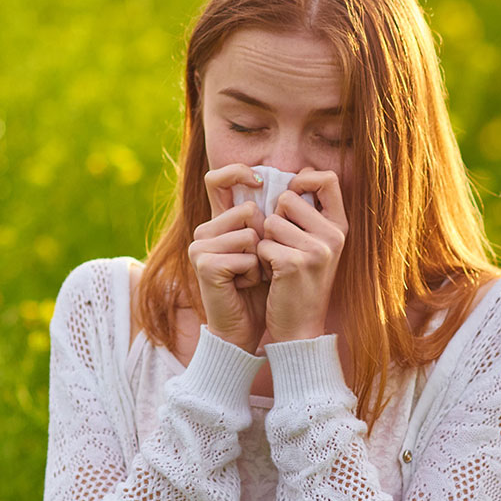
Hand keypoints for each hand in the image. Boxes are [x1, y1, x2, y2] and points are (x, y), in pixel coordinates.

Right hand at [188, 164, 269, 349]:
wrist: (244, 329)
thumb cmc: (261, 289)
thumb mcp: (269, 247)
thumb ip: (273, 215)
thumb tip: (299, 174)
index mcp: (218, 222)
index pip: (218, 179)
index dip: (238, 171)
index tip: (260, 181)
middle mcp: (205, 230)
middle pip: (247, 211)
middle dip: (265, 239)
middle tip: (257, 264)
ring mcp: (200, 246)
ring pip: (250, 234)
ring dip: (261, 259)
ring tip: (250, 276)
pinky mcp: (205, 264)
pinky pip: (247, 256)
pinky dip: (254, 274)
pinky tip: (243, 287)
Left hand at [257, 168, 346, 343]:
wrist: (300, 329)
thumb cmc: (301, 283)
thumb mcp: (315, 245)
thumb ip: (309, 214)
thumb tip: (294, 176)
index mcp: (340, 227)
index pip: (328, 178)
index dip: (303, 180)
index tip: (291, 196)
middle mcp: (334, 236)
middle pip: (288, 198)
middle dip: (276, 218)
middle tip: (282, 245)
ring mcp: (316, 250)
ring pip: (271, 221)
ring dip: (266, 240)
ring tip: (278, 262)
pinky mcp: (294, 264)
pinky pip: (263, 243)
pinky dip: (260, 259)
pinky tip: (273, 275)